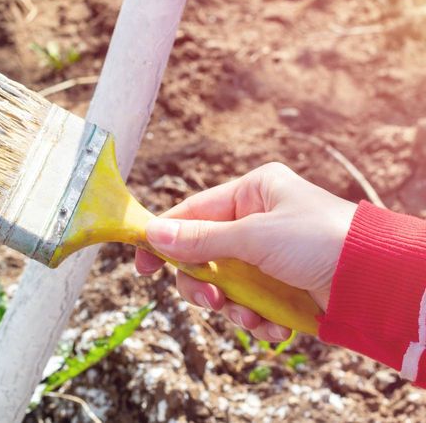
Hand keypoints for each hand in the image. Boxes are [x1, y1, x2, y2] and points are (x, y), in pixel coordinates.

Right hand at [136, 163, 356, 341]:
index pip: (192, 213)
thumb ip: (200, 240)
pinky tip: (275, 327)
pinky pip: (250, 304)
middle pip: (203, 256)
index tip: (142, 265)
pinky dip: (257, 320)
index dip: (164, 238)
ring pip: (224, 286)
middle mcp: (257, 221)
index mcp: (252, 193)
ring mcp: (269, 256)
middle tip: (211, 301)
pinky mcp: (282, 286)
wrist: (377, 281)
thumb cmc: (321, 240)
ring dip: (232, 307)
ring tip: (251, 318)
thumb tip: (152, 235)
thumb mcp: (253, 237)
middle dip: (204, 285)